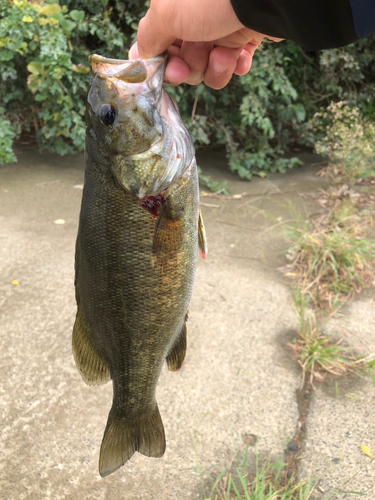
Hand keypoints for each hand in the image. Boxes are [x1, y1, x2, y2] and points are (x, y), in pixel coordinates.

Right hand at [129, 0, 280, 88]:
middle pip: (182, 62)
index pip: (156, 45)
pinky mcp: (244, 38)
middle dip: (189, 67)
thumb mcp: (167, 13)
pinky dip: (235, 66)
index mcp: (174, 9)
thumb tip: (140, 55)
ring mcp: (220, 28)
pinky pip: (232, 66)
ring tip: (225, 54)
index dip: (160, 63)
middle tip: (194, 60)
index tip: (167, 70)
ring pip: (206, 68)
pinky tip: (240, 56)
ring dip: (214, 68)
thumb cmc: (213, 0)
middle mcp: (195, 19)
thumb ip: (148, 36)